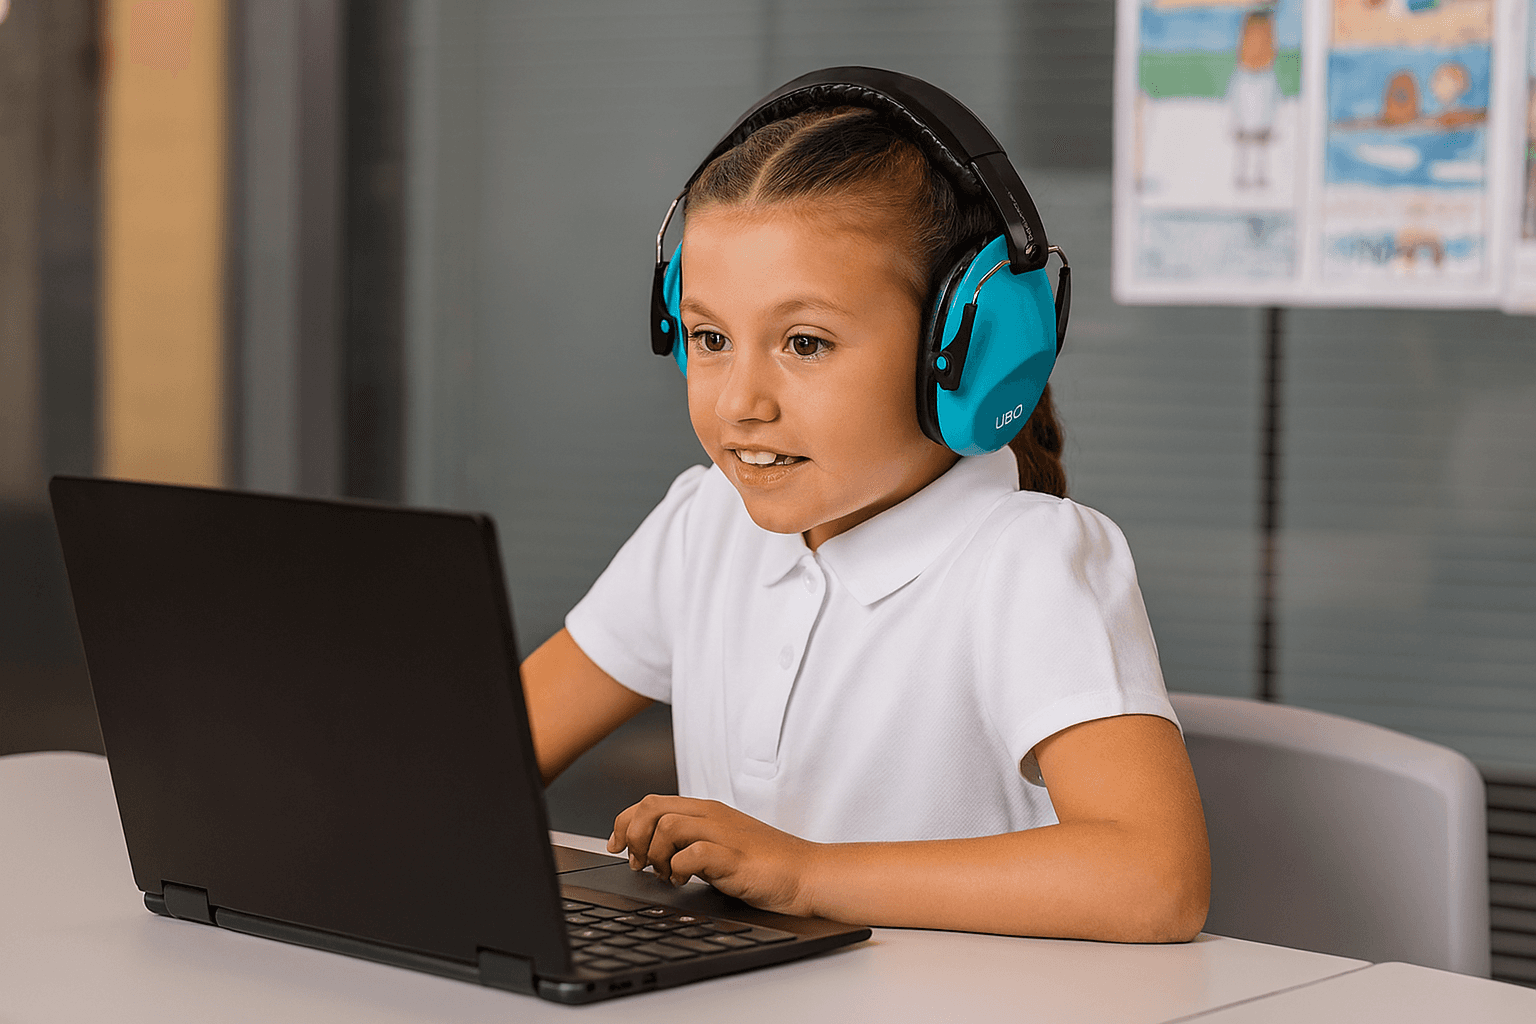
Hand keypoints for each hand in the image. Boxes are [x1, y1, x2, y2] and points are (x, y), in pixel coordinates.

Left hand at [607, 795, 820, 915]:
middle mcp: (711, 816)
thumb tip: (653, 854)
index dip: (624, 822)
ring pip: (667, 826)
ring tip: (666, 876)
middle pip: (651, 807)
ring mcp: (723, 834)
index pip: (650, 802)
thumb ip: (690, 844)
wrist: (807, 873)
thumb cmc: (766, 863)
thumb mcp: (720, 846)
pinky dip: (679, 869)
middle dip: (633, 835)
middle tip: (637, 862)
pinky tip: (685, 882)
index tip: (616, 845)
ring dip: (656, 854)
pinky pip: (692, 853)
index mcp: (706, 811)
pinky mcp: (733, 857)